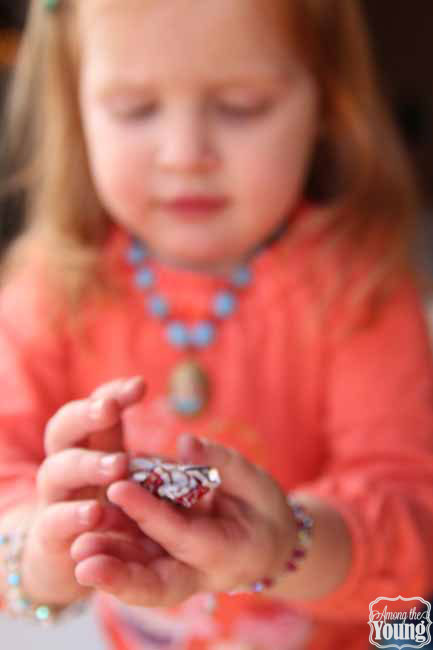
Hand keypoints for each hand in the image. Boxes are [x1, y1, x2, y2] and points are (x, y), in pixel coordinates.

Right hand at [22, 375, 159, 605]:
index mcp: (91, 446)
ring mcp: (56, 498)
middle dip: (86, 415)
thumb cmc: (115, 514)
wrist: (74, 564)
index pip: (95, 408)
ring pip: (56, 470)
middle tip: (110, 408)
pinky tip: (95, 513)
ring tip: (118, 464)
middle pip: (63, 428)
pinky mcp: (50, 536)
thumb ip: (158, 461)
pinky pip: (53, 521)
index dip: (113, 393)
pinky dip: (72, 515)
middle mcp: (67, 464)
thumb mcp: (139, 485)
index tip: (140, 385)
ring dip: (85, 464)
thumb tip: (192, 443)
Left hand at [70, 434, 295, 606]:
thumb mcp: (257, 482)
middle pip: (158, 584)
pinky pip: (139, 566)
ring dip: (109, 567)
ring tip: (77, 548)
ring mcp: (181, 575)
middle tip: (83, 557)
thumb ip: (222, 463)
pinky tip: (86, 539)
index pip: (184, 535)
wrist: (269, 545)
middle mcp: (201, 574)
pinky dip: (114, 557)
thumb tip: (186, 442)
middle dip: (120, 574)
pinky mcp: (166, 567)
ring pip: (142, 580)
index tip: (119, 487)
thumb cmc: (265, 510)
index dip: (152, 513)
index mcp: (229, 552)